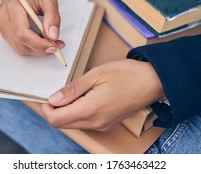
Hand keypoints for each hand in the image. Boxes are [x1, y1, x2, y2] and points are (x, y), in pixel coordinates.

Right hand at [0, 0, 64, 55]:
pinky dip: (31, 46)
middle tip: (57, 45)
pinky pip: (17, 44)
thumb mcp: (49, 0)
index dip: (39, 44)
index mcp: (13, 7)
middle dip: (41, 49)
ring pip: (19, 47)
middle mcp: (3, 17)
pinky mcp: (4, 30)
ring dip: (37, 50)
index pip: (22, 34)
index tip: (54, 46)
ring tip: (52, 42)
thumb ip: (52, 18)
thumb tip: (53, 36)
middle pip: (21, 43)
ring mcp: (1, 25)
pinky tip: (41, 40)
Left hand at [41, 59, 164, 130]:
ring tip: (74, 90)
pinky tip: (84, 96)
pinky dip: (77, 111)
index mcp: (91, 110)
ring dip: (66, 110)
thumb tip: (53, 99)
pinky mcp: (106, 123)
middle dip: (54, 109)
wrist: (153, 82)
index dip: (46, 108)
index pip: (56, 119)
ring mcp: (102, 125)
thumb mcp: (96, 74)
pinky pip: (84, 122)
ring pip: (72, 123)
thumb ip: (73, 89)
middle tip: (59, 90)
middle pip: (62, 124)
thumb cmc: (128, 74)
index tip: (47, 94)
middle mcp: (95, 123)